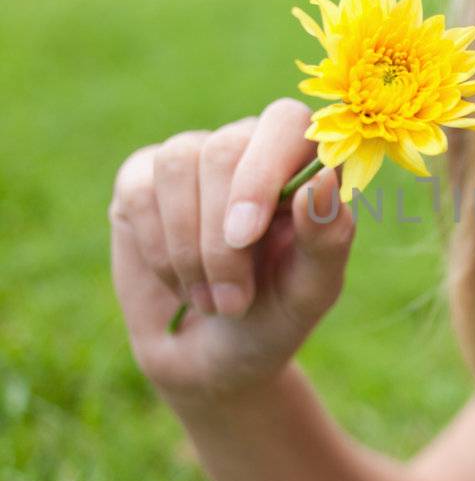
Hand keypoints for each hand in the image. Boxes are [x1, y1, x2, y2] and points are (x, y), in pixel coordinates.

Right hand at [108, 98, 355, 405]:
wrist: (215, 359)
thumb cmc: (276, 317)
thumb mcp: (312, 290)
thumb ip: (328, 237)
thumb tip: (322, 179)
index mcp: (303, 162)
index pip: (285, 122)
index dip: (262, 172)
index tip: (247, 236)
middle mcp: (249, 147)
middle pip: (224, 148)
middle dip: (220, 236)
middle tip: (233, 301)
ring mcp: (193, 159)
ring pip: (177, 164)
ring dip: (189, 248)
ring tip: (213, 302)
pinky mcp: (142, 180)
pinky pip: (139, 191)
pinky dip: (158, 250)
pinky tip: (181, 284)